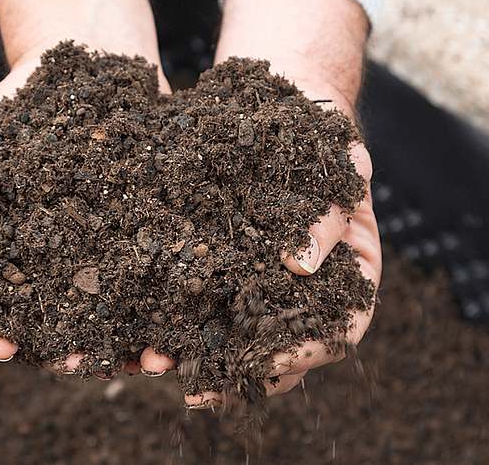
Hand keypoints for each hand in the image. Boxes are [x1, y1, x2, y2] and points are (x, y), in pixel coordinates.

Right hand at [0, 0, 175, 377]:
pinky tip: (183, 311)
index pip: (9, 294)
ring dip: (132, 327)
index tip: (0, 347)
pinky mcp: (163, 215)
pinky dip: (176, 285)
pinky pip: (170, 258)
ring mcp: (121, 233)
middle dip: (72, 338)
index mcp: (25, 237)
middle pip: (71, 306)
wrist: (97, 53)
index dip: (2, 323)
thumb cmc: (30, 95)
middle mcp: (74, 245)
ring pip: (126, 292)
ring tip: (140, 357)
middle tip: (76, 362)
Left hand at [184, 0, 381, 408]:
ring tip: (154, 366)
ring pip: (237, 332)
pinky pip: (201, 297)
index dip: (309, 352)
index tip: (275, 362)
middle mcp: (308, 286)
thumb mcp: (339, 163)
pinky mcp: (223, 263)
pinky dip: (174, 316)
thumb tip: (299, 264)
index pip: (341, 328)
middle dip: (239, 371)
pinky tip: (138, 329)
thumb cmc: (323, 132)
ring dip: (197, 355)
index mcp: (350, 271)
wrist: (284, 102)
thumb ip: (326, 214)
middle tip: (199, 386)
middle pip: (282, 347)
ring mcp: (265, 278)